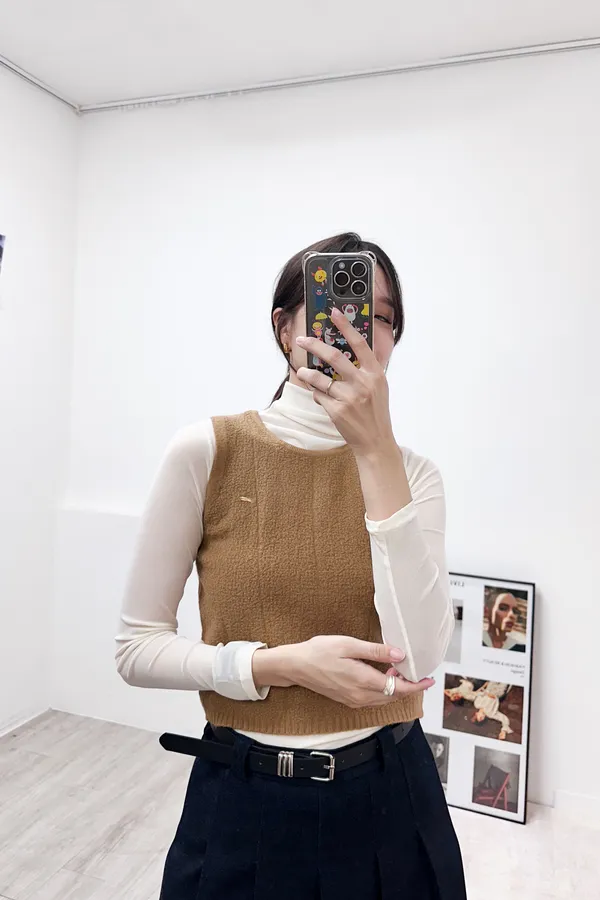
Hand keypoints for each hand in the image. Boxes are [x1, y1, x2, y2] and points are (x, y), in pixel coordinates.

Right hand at [252, 636, 433, 707]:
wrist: (295, 666)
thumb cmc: (319, 651)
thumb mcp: (348, 645)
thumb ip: (376, 651)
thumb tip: (400, 654)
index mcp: (364, 681)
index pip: (398, 688)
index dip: (416, 685)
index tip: (429, 679)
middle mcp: (361, 696)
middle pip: (394, 696)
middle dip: (408, 686)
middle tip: (416, 670)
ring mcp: (354, 700)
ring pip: (384, 699)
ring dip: (396, 688)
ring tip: (400, 670)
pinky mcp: (348, 700)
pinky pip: (373, 700)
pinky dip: (384, 691)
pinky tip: (382, 676)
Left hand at [295, 307, 394, 457]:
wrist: (375, 441)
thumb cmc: (375, 412)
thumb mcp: (378, 387)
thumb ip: (365, 369)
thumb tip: (346, 350)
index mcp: (376, 374)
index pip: (360, 343)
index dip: (346, 326)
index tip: (334, 312)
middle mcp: (363, 384)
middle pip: (334, 357)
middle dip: (314, 345)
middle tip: (302, 340)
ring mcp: (349, 398)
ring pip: (320, 378)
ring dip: (308, 373)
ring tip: (302, 370)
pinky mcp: (337, 411)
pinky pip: (318, 395)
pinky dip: (315, 393)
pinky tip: (318, 394)